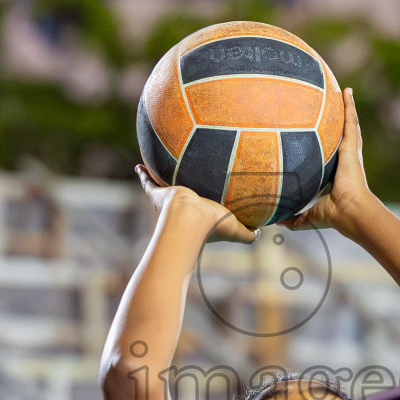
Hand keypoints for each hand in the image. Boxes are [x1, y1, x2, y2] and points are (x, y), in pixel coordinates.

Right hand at [136, 164, 254, 243]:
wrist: (190, 218)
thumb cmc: (212, 225)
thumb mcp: (235, 229)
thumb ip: (248, 233)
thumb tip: (260, 232)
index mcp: (198, 216)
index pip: (199, 210)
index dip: (201, 208)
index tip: (201, 204)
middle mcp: (181, 209)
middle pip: (179, 198)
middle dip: (178, 193)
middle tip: (179, 184)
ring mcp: (168, 200)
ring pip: (162, 189)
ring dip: (159, 181)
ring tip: (156, 170)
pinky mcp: (158, 193)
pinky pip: (148, 181)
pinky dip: (143, 174)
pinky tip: (139, 166)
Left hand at [279, 87, 370, 233]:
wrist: (349, 211)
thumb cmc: (333, 214)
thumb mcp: (309, 214)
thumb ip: (294, 217)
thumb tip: (276, 220)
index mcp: (337, 173)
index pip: (332, 154)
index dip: (329, 145)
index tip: (323, 135)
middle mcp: (346, 159)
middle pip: (343, 135)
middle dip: (341, 120)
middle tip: (337, 104)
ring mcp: (351, 151)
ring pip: (349, 124)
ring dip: (347, 108)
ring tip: (344, 92)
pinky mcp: (352, 146)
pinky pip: (351, 121)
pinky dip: (350, 105)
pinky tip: (346, 91)